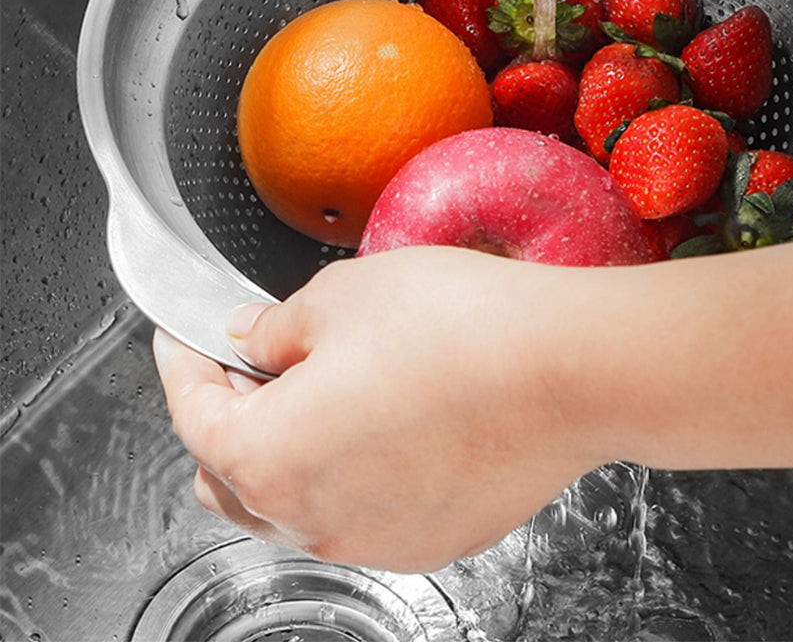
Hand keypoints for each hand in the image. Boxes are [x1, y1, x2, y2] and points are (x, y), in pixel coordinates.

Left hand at [152, 246, 604, 572]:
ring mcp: (371, 539)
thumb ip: (277, 326)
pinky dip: (348, 473)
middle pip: (230, 478)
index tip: (185, 340)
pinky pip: (359, 513)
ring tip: (324, 386)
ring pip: (295, 503)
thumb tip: (253, 338)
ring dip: (288, 450)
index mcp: (270, 455)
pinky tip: (384, 419)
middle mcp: (312, 519)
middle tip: (251, 362)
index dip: (182, 366)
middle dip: (227, 418)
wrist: (567, 370)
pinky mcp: (427, 540)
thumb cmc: (458, 328)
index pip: (193, 416)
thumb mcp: (341, 296)